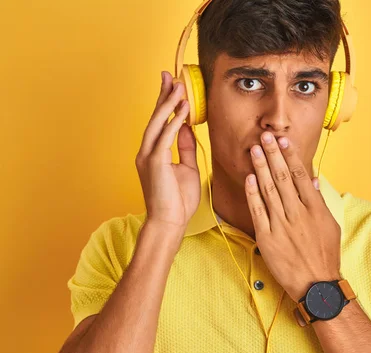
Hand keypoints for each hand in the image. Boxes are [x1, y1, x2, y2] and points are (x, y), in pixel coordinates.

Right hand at [135, 71, 199, 229]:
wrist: (170, 223)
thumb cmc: (178, 200)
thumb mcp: (187, 168)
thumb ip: (186, 147)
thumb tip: (188, 127)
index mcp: (154, 153)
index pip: (160, 122)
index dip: (165, 103)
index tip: (171, 85)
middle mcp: (147, 151)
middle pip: (155, 117)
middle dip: (163, 96)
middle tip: (170, 75)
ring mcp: (148, 157)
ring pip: (157, 124)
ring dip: (168, 105)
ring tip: (179, 88)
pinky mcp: (154, 163)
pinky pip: (164, 138)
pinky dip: (174, 124)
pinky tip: (182, 112)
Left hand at [245, 132, 341, 302]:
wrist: (316, 284)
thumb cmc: (325, 254)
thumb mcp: (330, 225)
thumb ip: (320, 201)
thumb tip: (312, 179)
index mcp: (315, 209)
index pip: (300, 176)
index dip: (290, 157)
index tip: (283, 141)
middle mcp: (298, 213)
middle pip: (282, 178)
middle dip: (273, 155)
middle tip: (265, 136)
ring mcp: (281, 225)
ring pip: (269, 190)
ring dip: (261, 168)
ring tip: (254, 150)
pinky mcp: (267, 238)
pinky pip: (258, 211)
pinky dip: (253, 194)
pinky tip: (249, 178)